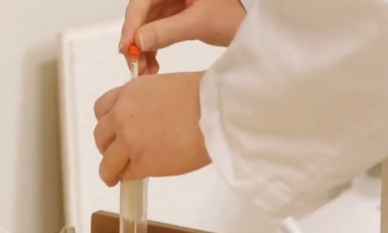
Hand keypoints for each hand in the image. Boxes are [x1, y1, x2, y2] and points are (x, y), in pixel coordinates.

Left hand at [94, 71, 210, 186]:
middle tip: (118, 154)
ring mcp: (129, 142)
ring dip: (110, 170)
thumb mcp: (166, 86)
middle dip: (107, 146)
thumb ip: (149, 102)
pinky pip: (128, 175)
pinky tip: (137, 178)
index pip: (102, 109)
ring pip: (107, 163)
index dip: (108, 123)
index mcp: (129, 92)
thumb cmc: (204, 94)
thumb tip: (151, 119)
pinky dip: (131, 177)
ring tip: (116, 177)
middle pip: (100, 136)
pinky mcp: (142, 164)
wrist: (216, 111)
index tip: (114, 131)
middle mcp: (122, 116)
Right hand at [121, 0, 245, 74]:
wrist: (259, 23)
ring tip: (145, 70)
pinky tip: (153, 65)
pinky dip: (153, 48)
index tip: (127, 48)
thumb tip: (138, 41)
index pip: (142, 1)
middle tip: (134, 63)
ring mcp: (174, 2)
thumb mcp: (201, 22)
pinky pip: (158, 30)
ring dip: (143, 47)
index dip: (131, 25)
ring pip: (147, 24)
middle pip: (142, 13)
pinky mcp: (178, 15)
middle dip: (136, 39)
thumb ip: (168, 30)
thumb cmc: (236, 12)